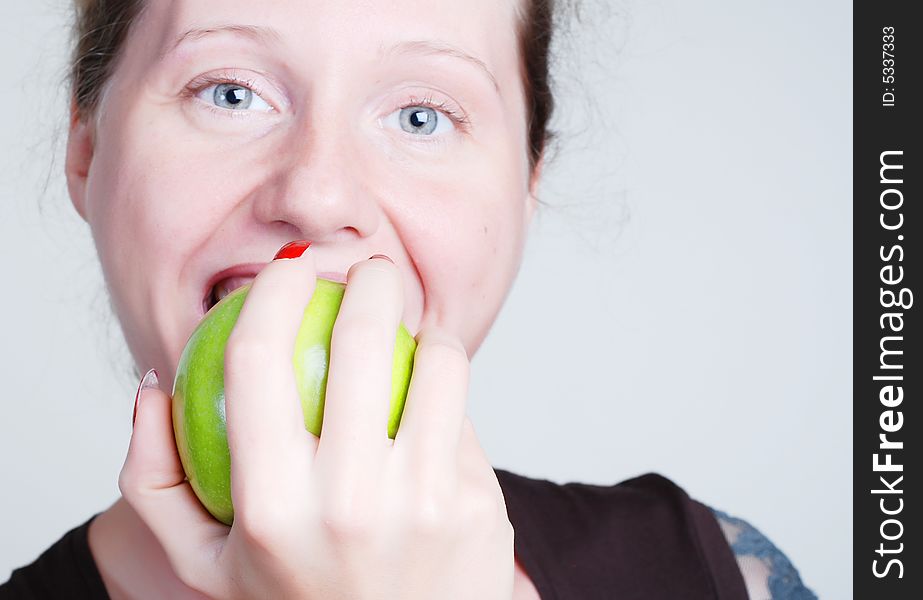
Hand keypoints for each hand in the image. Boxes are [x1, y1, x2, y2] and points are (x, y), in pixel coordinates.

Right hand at [119, 248, 514, 599]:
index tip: (288, 269)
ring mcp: (422, 504)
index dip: (270, 292)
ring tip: (412, 325)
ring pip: (438, 362)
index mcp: (268, 508)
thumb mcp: (205, 567)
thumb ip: (155, 481)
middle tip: (368, 271)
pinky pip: (464, 416)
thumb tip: (152, 388)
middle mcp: (348, 502)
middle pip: (361, 339)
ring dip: (425, 324)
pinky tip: (436, 392)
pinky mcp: (477, 507)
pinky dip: (450, 389)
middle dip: (369, 280)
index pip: (256, 361)